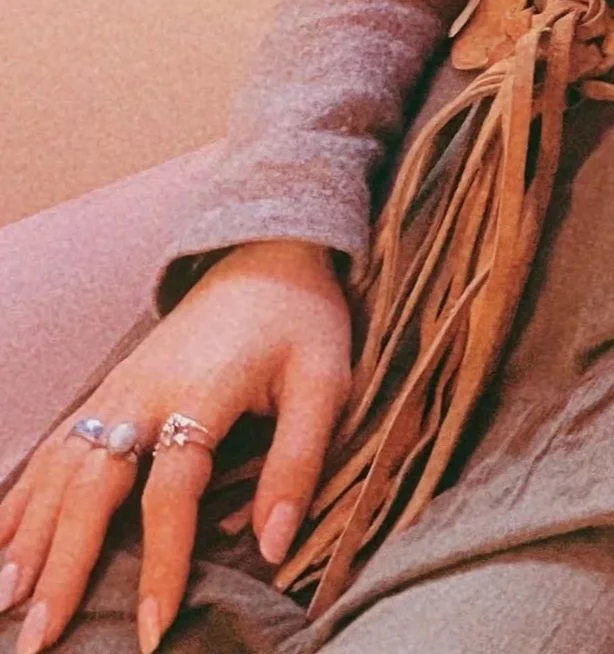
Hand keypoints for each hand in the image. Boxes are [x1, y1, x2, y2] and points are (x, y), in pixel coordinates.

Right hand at [0, 240, 351, 653]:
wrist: (268, 254)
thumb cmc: (301, 323)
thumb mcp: (324, 381)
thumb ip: (298, 461)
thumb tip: (274, 547)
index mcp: (202, 392)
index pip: (171, 491)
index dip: (162, 562)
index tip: (152, 630)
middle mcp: (144, 393)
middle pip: (91, 486)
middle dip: (63, 566)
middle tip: (40, 638)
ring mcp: (116, 390)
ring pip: (59, 471)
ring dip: (28, 538)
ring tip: (6, 604)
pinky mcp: (106, 390)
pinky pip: (53, 449)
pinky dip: (21, 497)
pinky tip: (2, 542)